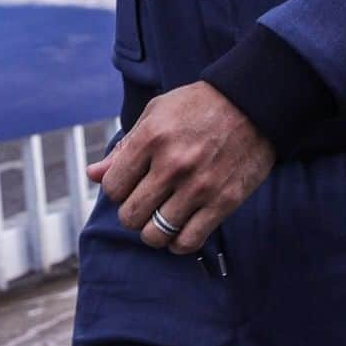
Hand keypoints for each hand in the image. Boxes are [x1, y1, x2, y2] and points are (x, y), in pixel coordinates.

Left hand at [86, 81, 275, 254]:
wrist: (252, 103)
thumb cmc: (199, 106)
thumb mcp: (157, 113)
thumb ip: (125, 147)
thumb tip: (93, 174)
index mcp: (152, 137)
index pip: (112, 187)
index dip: (118, 188)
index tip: (133, 182)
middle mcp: (172, 164)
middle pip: (129, 216)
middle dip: (134, 211)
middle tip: (148, 199)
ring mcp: (198, 186)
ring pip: (154, 235)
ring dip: (154, 231)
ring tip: (163, 215)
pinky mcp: (223, 202)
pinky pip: (187, 242)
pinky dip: (178, 242)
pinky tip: (181, 226)